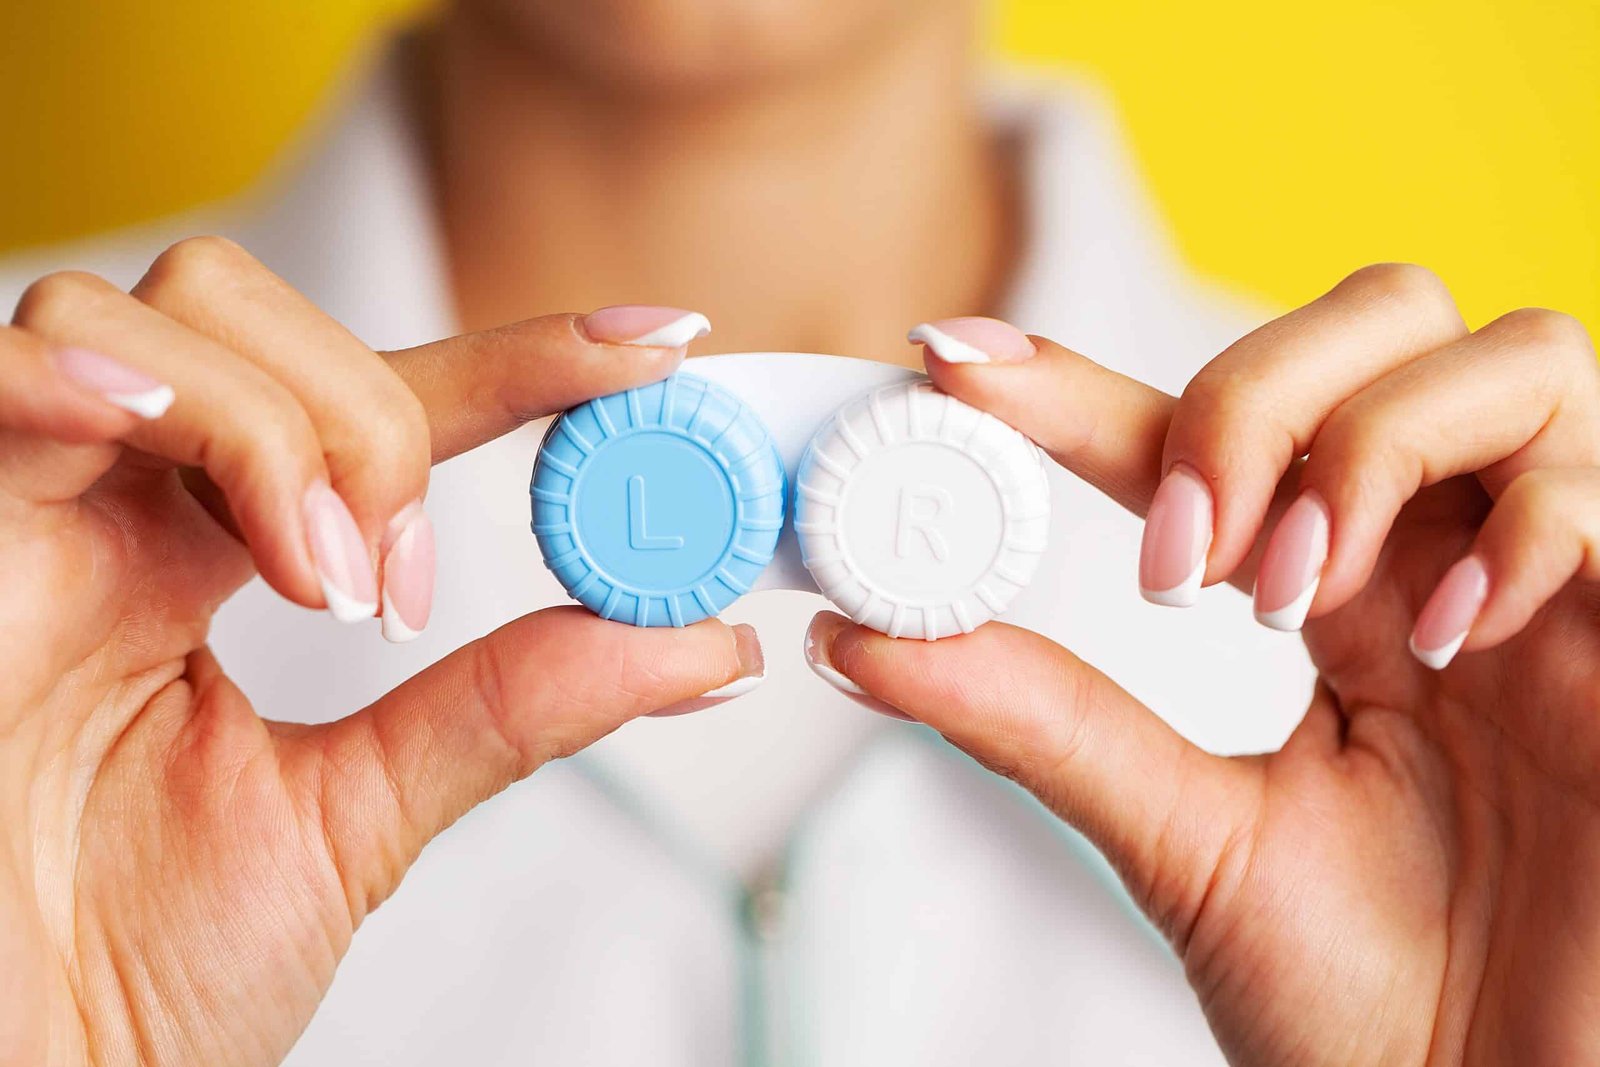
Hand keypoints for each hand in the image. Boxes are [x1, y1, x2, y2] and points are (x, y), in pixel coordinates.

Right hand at [0, 238, 758, 1065]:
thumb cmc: (127, 977)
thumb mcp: (355, 821)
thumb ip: (510, 710)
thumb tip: (698, 643)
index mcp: (208, 564)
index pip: (373, 404)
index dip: (518, 360)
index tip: (654, 349)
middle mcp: (115, 516)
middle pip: (248, 309)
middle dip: (369, 413)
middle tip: (403, 581)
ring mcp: (25, 515)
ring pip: (158, 312)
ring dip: (284, 423)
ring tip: (325, 584)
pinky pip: (2, 374)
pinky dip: (134, 393)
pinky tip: (238, 524)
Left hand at [809, 266, 1599, 1063]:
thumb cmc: (1365, 999)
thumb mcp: (1183, 838)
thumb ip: (1042, 721)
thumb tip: (855, 642)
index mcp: (1333, 592)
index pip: (1200, 433)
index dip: (1080, 385)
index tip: (957, 366)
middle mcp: (1445, 554)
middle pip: (1379, 318)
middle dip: (1256, 396)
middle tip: (1186, 558)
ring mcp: (1556, 580)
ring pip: (1506, 355)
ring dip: (1368, 447)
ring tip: (1296, 597)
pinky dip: (1516, 525)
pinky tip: (1440, 634)